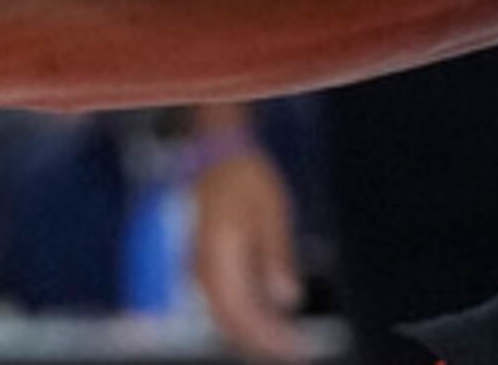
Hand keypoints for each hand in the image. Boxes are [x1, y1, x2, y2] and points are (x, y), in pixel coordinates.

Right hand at [189, 139, 310, 364]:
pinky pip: (222, 300)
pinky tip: (269, 318)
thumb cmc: (248, 179)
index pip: (240, 314)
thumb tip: (287, 301)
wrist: (220, 153)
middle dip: (261, 344)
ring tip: (286, 343)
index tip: (296, 351)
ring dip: (252, 333)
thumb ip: (277, 258)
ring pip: (224, 314)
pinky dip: (245, 315)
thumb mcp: (273, 214)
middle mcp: (204, 268)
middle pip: (228, 321)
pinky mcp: (206, 264)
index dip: (267, 339)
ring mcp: (201, 267)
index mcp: (219, 256)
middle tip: (295, 353)